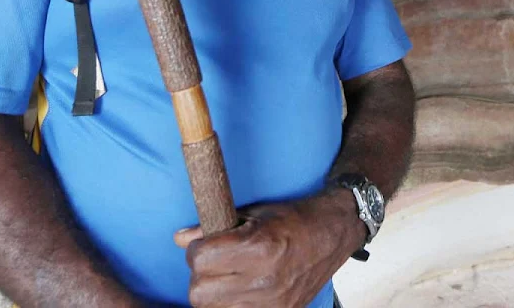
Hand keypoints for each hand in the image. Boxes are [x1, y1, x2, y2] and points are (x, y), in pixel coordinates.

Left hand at [174, 190, 364, 307]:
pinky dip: (229, 305)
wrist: (332, 235)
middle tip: (213, 262)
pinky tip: (238, 290)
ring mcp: (272, 303)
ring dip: (212, 293)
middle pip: (199, 292)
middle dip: (200, 275)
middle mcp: (265, 279)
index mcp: (259, 247)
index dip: (197, 248)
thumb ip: (215, 226)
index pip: (200, 258)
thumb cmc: (294, 219)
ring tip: (226, 277)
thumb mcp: (254, 214)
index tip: (205, 243)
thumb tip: (180, 238)